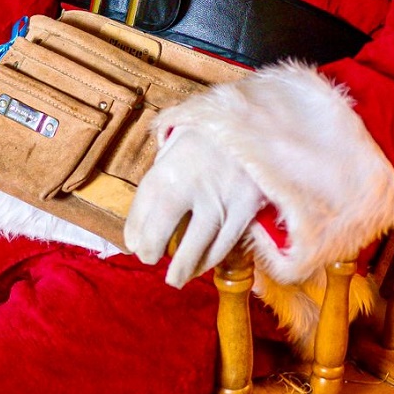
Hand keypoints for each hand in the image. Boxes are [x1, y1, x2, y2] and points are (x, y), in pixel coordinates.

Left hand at [124, 128, 263, 288]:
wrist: (258, 116)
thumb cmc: (211, 130)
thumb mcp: (177, 138)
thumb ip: (162, 169)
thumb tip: (146, 208)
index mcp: (167, 169)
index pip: (141, 213)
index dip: (135, 234)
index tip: (134, 244)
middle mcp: (190, 188)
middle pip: (161, 234)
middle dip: (151, 253)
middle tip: (150, 259)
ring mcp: (221, 200)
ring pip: (197, 247)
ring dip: (184, 268)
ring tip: (176, 277)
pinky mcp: (247, 208)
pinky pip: (226, 243)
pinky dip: (211, 259)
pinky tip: (202, 265)